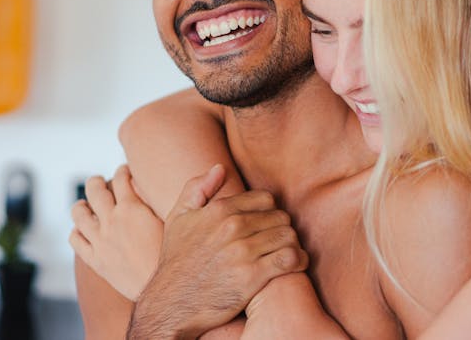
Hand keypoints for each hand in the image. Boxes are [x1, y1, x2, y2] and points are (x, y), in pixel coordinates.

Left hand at [69, 164, 162, 300]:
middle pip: (94, 189)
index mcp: (132, 208)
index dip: (122, 170)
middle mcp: (111, 221)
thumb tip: (154, 185)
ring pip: (78, 213)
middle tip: (100, 181)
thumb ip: (163, 199)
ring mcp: (100, 241)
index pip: (121, 178)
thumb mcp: (175, 219)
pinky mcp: (95, 260)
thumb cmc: (172, 254)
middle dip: (96, 181)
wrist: (161, 288)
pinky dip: (76, 231)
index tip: (124, 170)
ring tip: (84, 204)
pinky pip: (75, 240)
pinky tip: (82, 230)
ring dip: (81, 204)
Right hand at [128, 165, 308, 339]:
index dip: (270, 212)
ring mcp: (243, 252)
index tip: (267, 225)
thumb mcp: (178, 218)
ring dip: (291, 244)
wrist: (171, 303)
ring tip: (287, 252)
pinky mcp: (252, 276)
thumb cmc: (177, 260)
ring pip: (288, 236)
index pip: (266, 200)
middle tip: (278, 241)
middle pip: (280, 217)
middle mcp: (232, 227)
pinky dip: (299, 260)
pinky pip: (290, 258)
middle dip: (281, 229)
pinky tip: (295, 263)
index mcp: (219, 210)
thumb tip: (220, 167)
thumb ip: (196, 188)